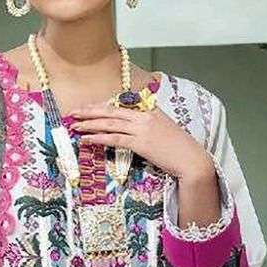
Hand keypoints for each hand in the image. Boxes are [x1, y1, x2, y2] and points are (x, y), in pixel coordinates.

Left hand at [64, 100, 213, 181]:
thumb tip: (131, 128)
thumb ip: (148, 125)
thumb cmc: (179, 148)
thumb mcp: (163, 130)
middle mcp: (144, 116)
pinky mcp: (140, 143)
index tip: (88, 107)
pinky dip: (98, 138)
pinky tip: (86, 139)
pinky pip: (114, 138)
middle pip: (111, 111)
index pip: (120, 106)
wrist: (192, 159)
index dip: (102, 106)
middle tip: (73, 112)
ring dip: (89, 124)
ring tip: (75, 125)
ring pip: (110, 123)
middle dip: (90, 111)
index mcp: (150, 111)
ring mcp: (142, 129)